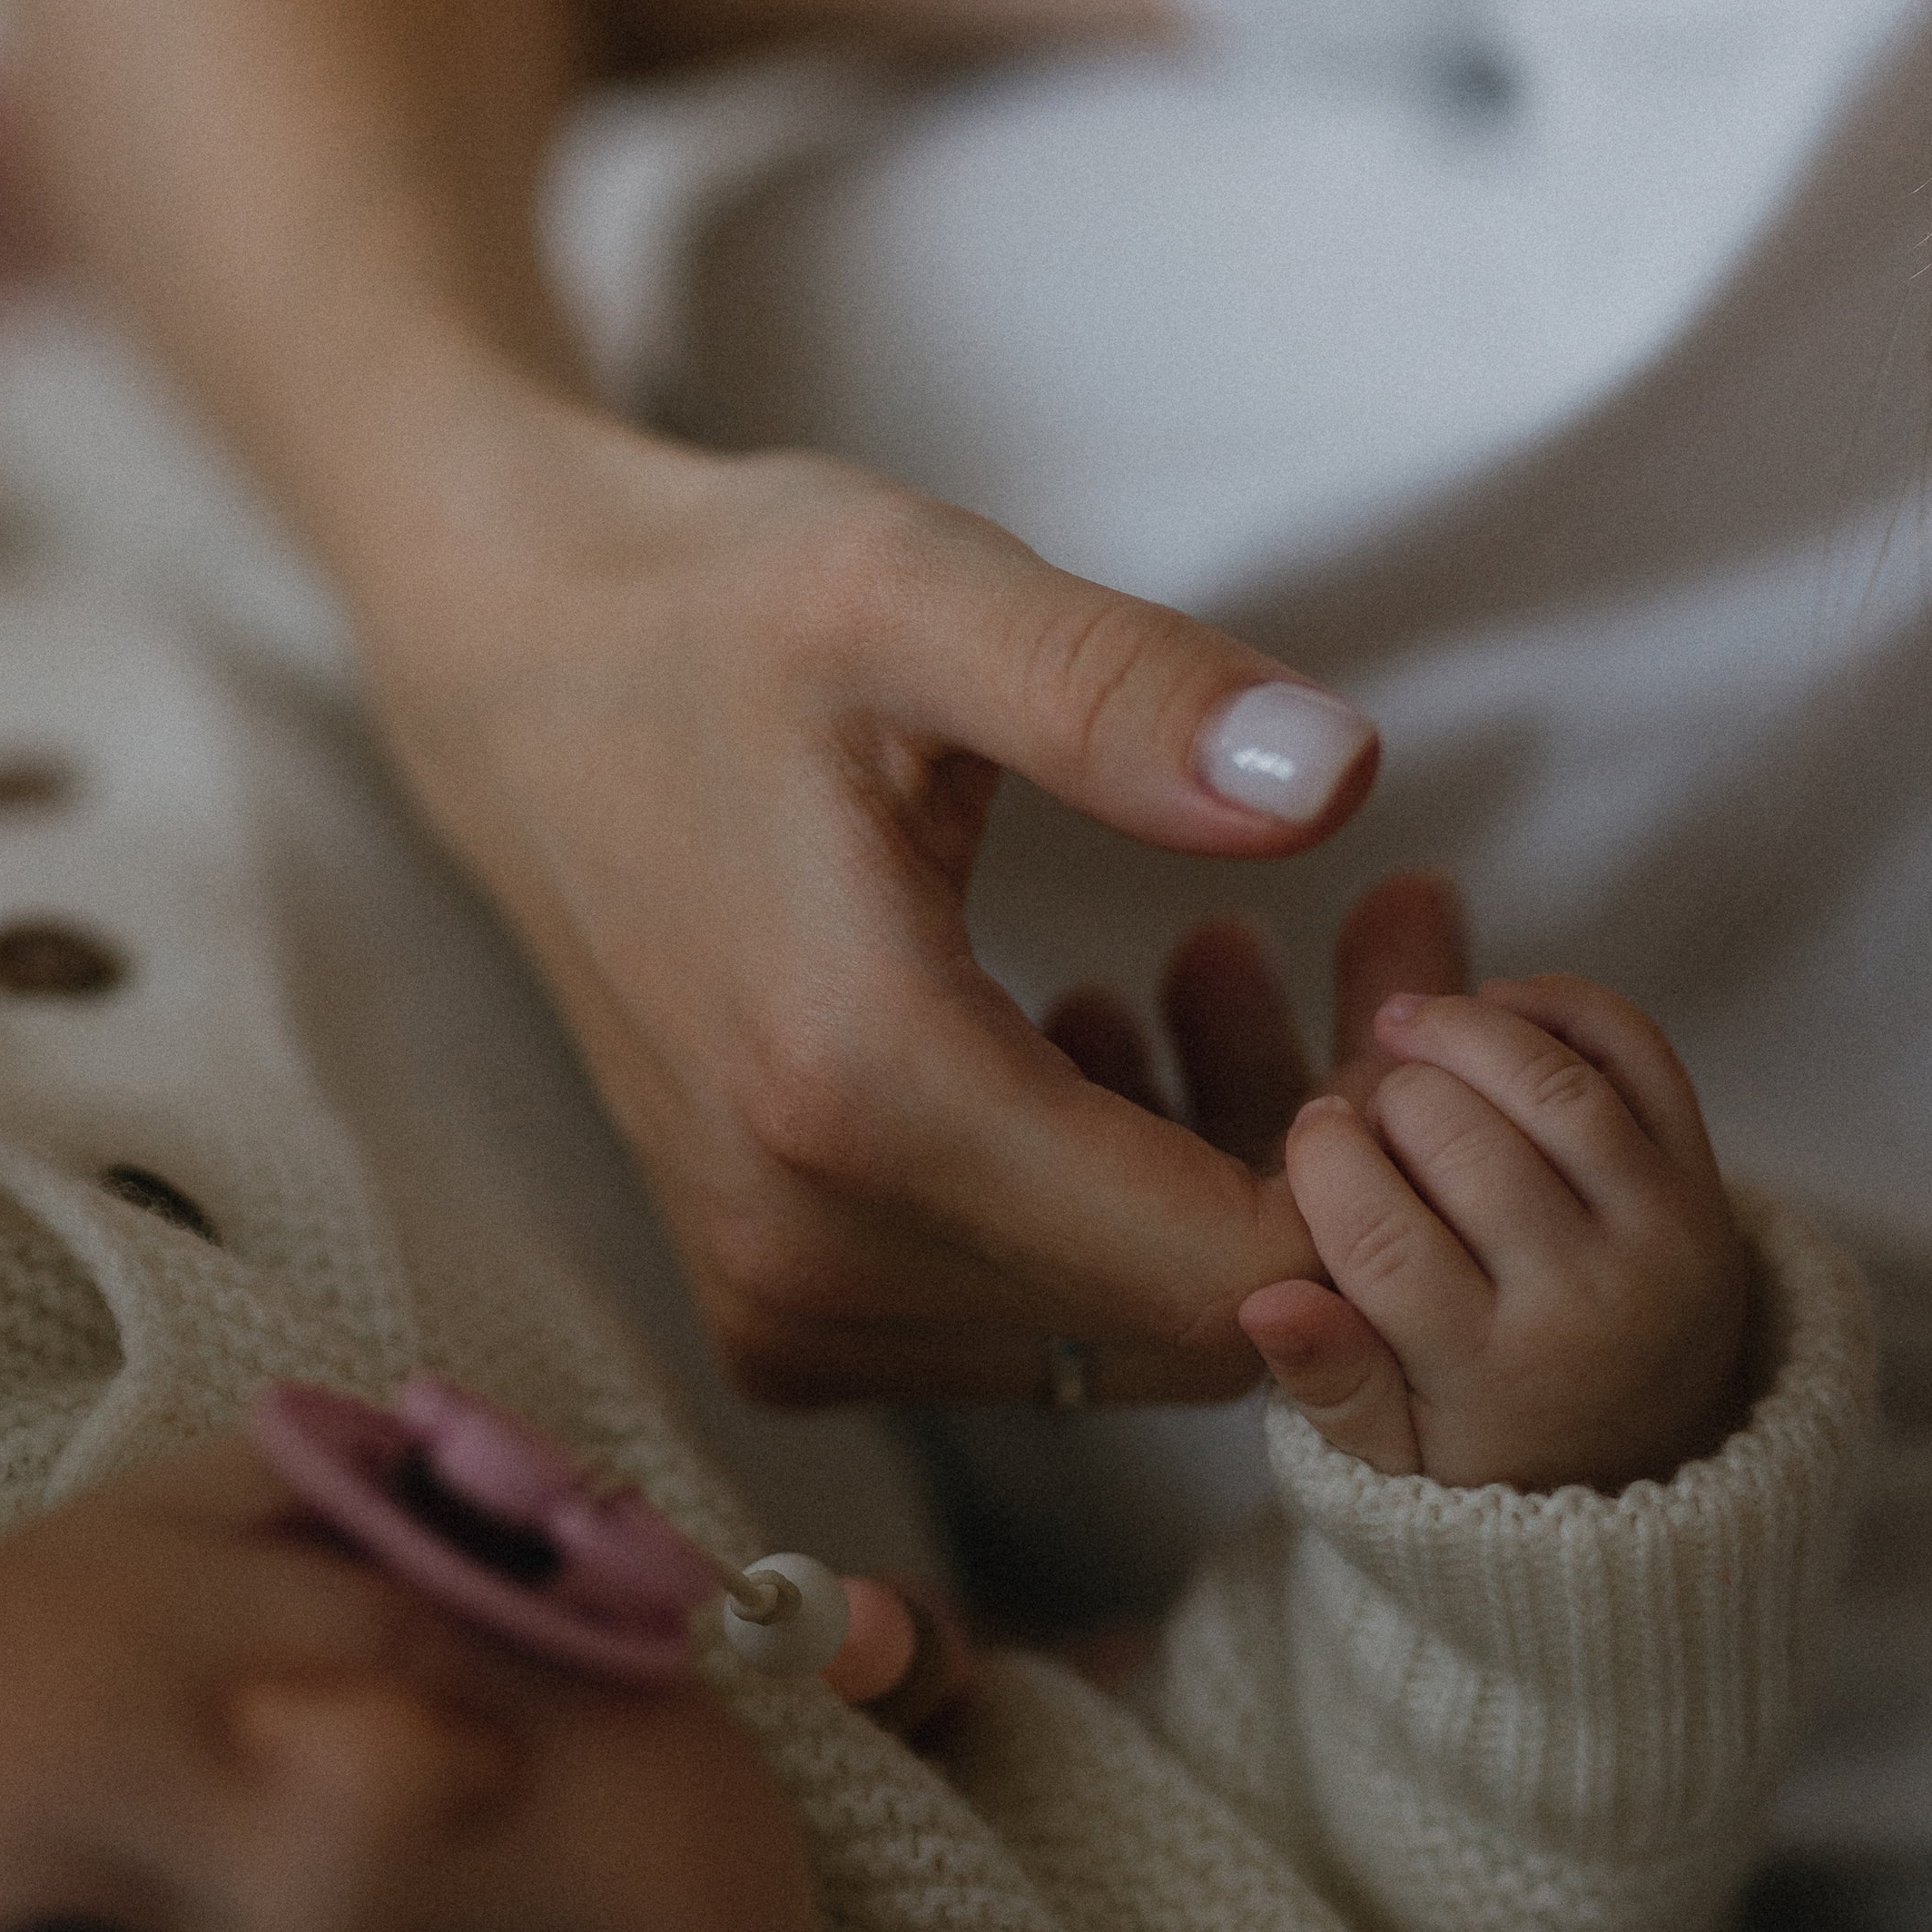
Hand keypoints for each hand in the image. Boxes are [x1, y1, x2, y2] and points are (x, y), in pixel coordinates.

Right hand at [358, 416, 1378, 1406]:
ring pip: (1124, 1339)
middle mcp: (808, 1250)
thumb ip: (1124, 691)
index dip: (1377, 1154)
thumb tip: (1339, 776)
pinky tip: (1095, 1039)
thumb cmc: (717, 619)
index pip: (1226, 1268)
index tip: (1417, 978)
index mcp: (862, 1096)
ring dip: (1217, 1176)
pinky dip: (1113, 1214)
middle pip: (1196, 1319)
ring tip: (1212, 957)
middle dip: (1323, 1153)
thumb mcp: (916, 592)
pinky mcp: (776, 1309)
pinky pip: (1029, 1330)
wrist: (514, 684)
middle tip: (1368, 943)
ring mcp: (781, 1302)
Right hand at [1240, 971, 1745, 1491]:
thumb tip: (1263, 1305)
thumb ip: (1328, 1380)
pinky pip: (1638, 1054)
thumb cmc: (1492, 1435)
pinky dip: (1562, 1006)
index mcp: (1492, 1374)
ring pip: (1553, 1086)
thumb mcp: (1390, 1447)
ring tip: (1405, 1023)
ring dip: (1463, 1030)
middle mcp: (1589, 1304)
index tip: (1310, 1133)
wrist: (1652, 1448)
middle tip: (1366, 1104)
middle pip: (1462, 1145)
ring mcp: (1660, 1234)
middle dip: (1391, 1098)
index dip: (1327, 1162)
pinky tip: (1495, 1008)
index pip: (1382, 1240)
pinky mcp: (1704, 1177)